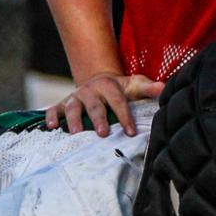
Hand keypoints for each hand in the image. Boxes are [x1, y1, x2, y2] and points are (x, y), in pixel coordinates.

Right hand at [45, 72, 164, 136]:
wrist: (99, 82)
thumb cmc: (120, 88)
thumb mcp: (134, 84)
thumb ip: (148, 87)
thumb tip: (164, 88)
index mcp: (109, 86)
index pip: (118, 101)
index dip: (124, 116)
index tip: (131, 132)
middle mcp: (90, 90)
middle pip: (94, 106)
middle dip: (98, 119)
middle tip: (103, 134)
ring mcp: (75, 97)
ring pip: (72, 108)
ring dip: (73, 120)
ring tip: (76, 133)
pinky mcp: (63, 104)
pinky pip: (54, 110)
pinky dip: (51, 117)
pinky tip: (52, 127)